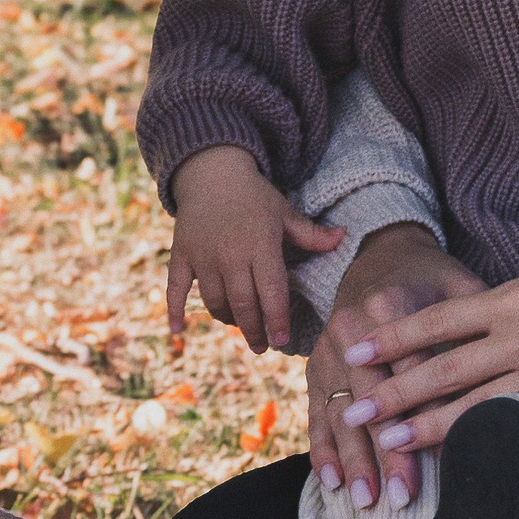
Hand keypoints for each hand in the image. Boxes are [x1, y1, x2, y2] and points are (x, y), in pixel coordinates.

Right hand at [167, 146, 344, 351]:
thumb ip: (311, 233)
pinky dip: (174, 311)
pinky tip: (177, 331)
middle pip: (242, 303)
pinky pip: (175, 288)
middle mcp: (230, 254)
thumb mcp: (284, 212)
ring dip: (227, 318)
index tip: (282, 339)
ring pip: (214, 300)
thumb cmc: (254, 196)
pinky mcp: (181, 255)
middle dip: (254, 329)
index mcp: (260, 245)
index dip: (277, 318)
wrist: (212, 172)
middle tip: (262, 346)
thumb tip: (344, 237)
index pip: (271, 291)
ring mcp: (203, 256)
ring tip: (240, 326)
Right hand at [308, 223, 487, 509]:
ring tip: (368, 501)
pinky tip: (330, 483)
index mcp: (390, 306)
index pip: (413, 371)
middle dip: (385, 452)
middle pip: (373, 399)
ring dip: (354, 461)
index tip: (441, 454)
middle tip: (401, 497)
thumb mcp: (457, 283)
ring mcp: (327, 349)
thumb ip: (481, 322)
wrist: (379, 254)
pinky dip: (321, 449)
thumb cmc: (430, 275)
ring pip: (340, 413)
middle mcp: (352, 328)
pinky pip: (315, 411)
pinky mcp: (314, 365)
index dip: (427, 415)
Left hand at [343, 216, 518, 457]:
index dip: (394, 336)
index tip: (357, 346)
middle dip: (391, 390)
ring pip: (473, 405)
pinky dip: (488, 440)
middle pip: (442, 368)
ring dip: (424, 425)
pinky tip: (466, 455)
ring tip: (388, 439)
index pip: (440, 319)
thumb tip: (501, 313)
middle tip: (350, 405)